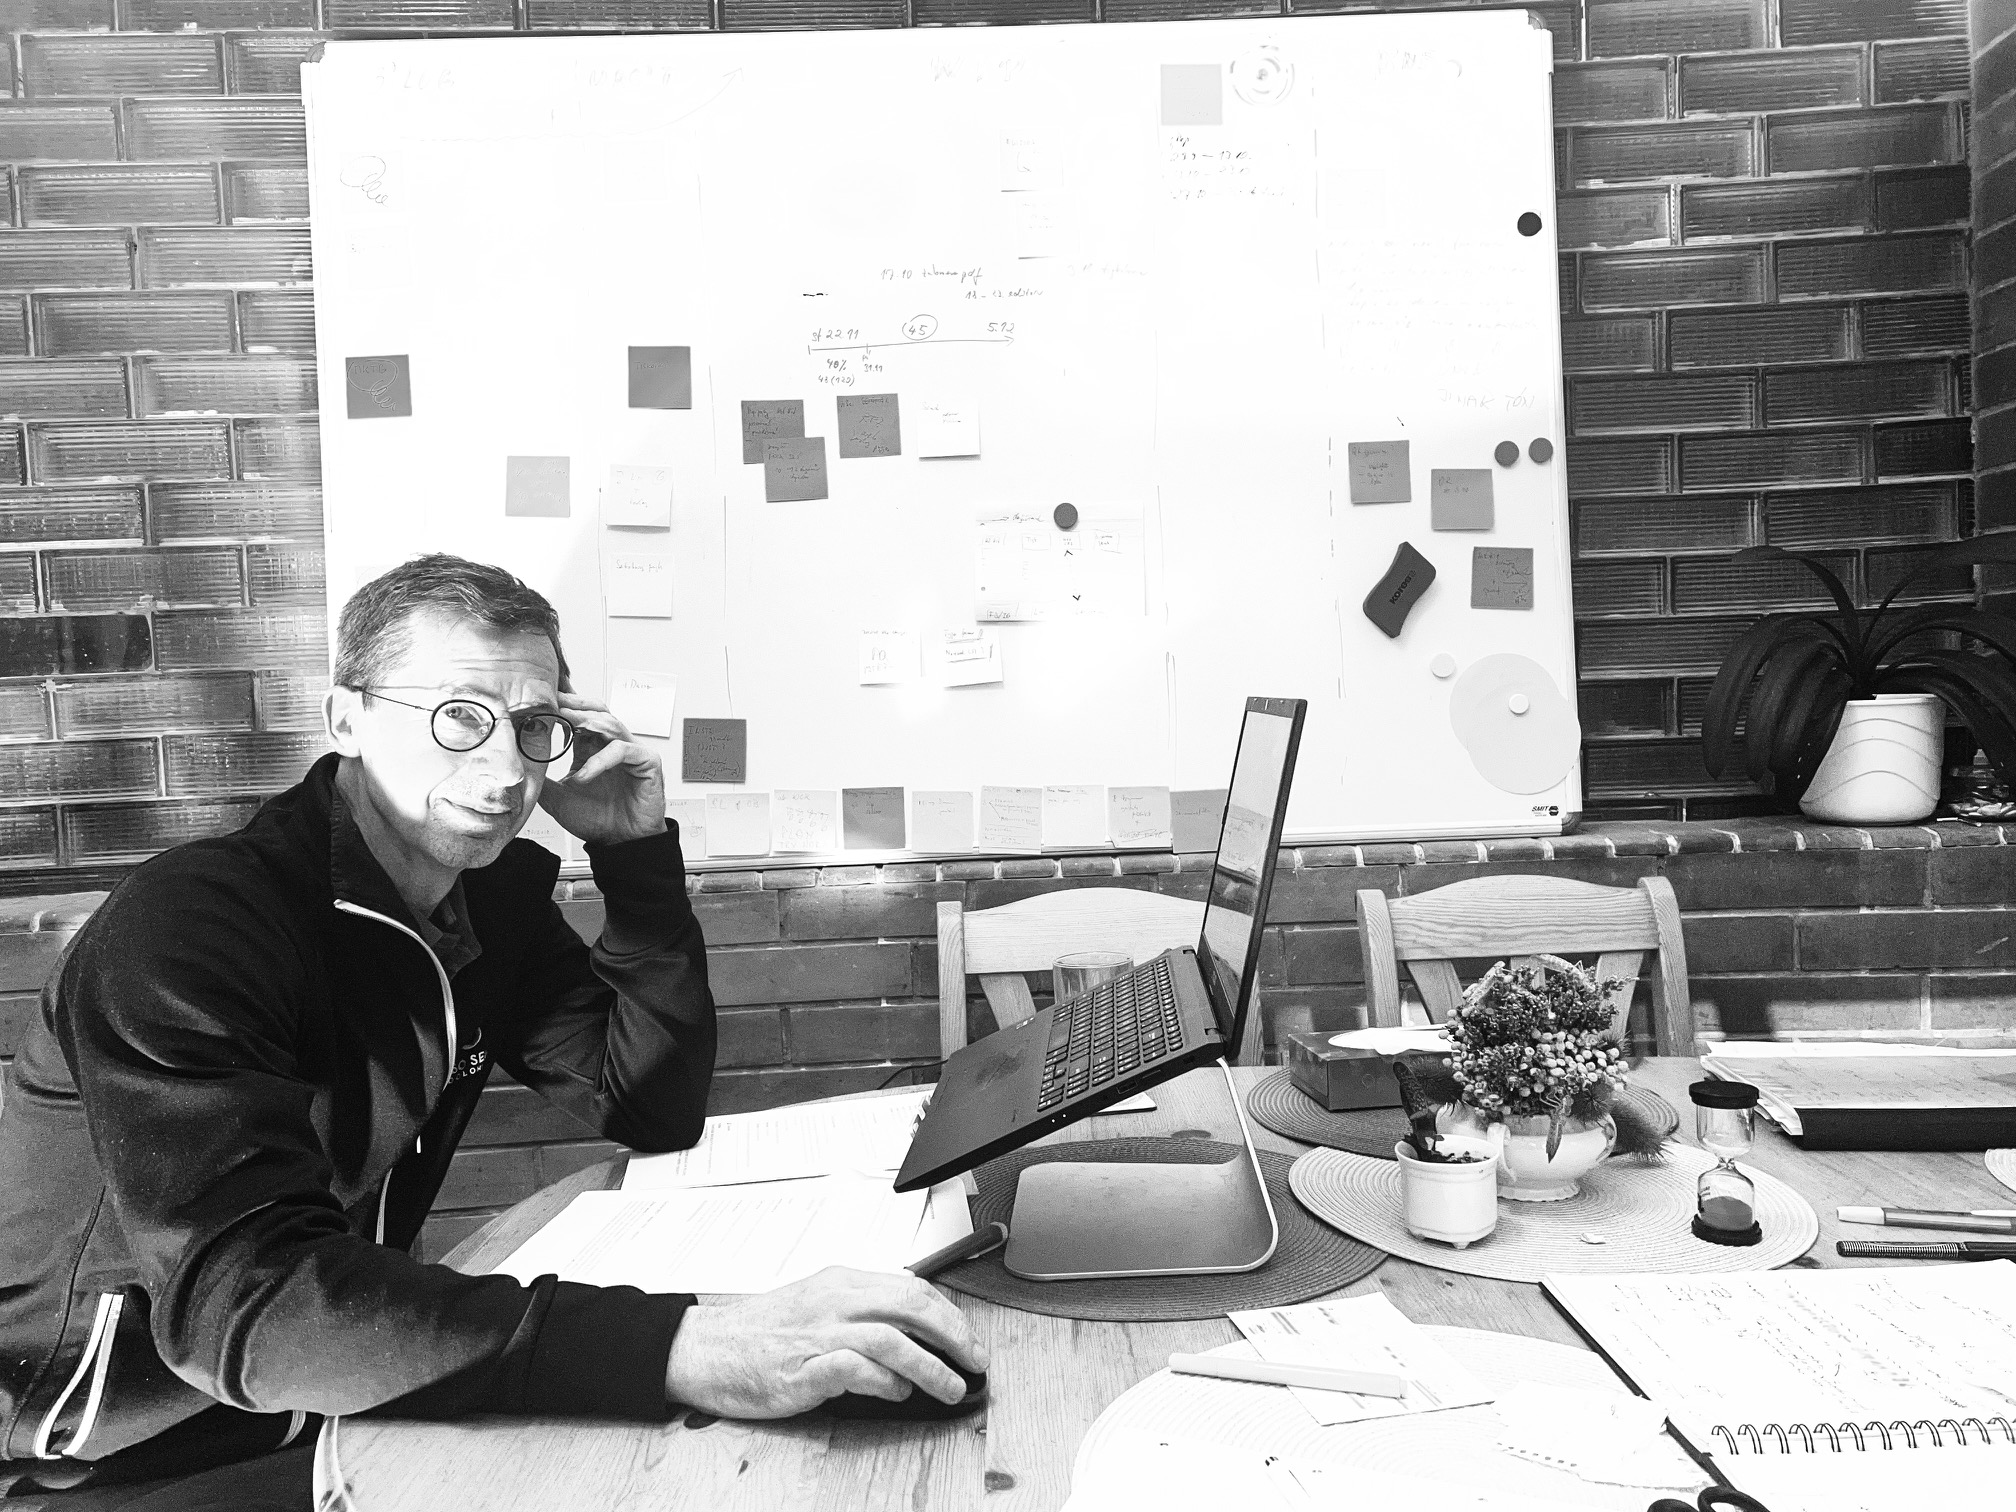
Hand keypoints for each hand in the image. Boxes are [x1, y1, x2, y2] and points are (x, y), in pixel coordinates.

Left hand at [537, 693, 665, 845]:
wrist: (620, 844)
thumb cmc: (598, 820)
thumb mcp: (557, 798)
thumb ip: (541, 779)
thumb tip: (515, 767)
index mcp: (591, 748)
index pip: (578, 716)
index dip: (562, 704)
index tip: (542, 697)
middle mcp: (611, 745)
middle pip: (596, 710)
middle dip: (574, 703)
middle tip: (553, 699)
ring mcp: (631, 752)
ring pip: (610, 723)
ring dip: (586, 721)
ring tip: (565, 722)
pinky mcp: (647, 762)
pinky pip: (623, 751)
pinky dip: (601, 760)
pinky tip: (583, 775)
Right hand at [662, 1267, 987, 1419]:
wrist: (705, 1348)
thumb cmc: (760, 1331)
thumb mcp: (816, 1303)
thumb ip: (860, 1310)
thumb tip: (910, 1331)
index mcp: (841, 1282)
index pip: (911, 1288)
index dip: (950, 1314)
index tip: (969, 1338)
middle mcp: (834, 1301)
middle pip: (910, 1306)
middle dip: (953, 1335)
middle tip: (975, 1361)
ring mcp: (818, 1334)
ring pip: (892, 1339)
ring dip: (930, 1366)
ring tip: (951, 1387)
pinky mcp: (802, 1368)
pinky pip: (854, 1369)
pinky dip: (884, 1381)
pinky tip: (898, 1393)